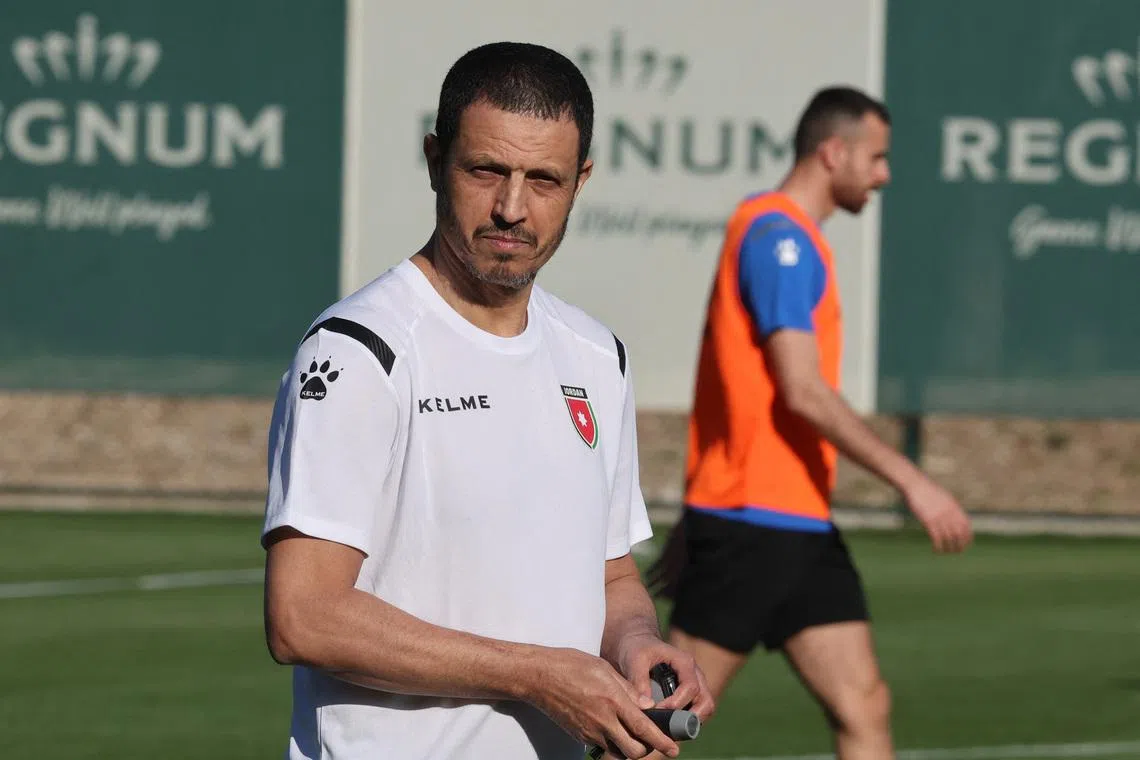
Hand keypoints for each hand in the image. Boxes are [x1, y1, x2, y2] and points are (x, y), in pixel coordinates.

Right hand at [525, 646, 680, 758]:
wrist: (539, 676)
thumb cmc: (571, 665)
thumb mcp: (605, 668)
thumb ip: (628, 689)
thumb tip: (648, 706)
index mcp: (613, 700)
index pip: (643, 728)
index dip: (662, 741)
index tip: (674, 748)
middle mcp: (602, 720)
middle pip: (634, 751)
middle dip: (648, 749)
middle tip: (652, 740)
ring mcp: (589, 732)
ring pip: (618, 752)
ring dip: (629, 748)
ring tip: (633, 735)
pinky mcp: (579, 736)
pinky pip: (602, 747)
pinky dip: (613, 743)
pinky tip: (613, 730)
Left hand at [614, 632, 714, 722]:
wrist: (637, 645)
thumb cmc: (637, 649)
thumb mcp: (634, 660)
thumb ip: (639, 680)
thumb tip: (647, 706)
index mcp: (684, 663)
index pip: (691, 687)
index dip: (677, 703)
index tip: (658, 710)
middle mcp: (695, 674)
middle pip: (706, 701)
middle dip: (692, 718)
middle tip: (671, 728)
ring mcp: (695, 685)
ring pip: (705, 708)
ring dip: (691, 722)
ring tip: (670, 730)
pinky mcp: (689, 695)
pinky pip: (696, 712)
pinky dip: (687, 723)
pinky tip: (669, 728)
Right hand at [904, 477, 972, 552]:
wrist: (916, 485)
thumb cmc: (928, 491)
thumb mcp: (944, 498)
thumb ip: (951, 509)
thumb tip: (954, 519)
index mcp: (955, 509)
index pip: (967, 528)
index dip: (967, 539)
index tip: (963, 545)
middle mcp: (950, 514)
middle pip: (959, 536)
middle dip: (959, 547)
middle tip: (954, 552)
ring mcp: (939, 518)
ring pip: (949, 539)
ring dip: (948, 549)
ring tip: (943, 552)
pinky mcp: (928, 521)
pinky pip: (937, 538)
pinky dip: (938, 547)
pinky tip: (935, 550)